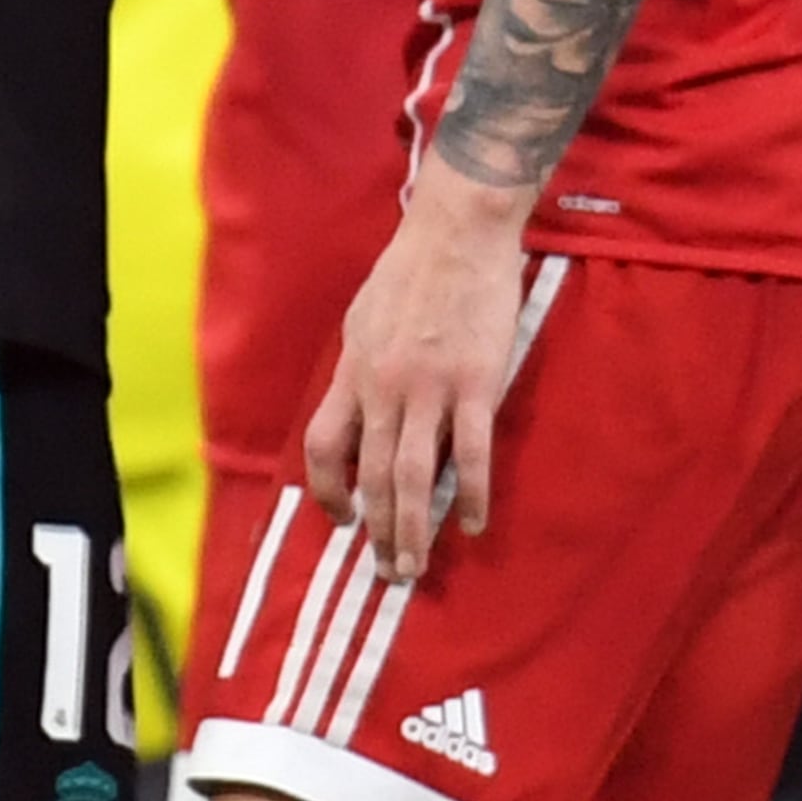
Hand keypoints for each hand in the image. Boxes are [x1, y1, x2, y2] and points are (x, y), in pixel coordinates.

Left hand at [304, 171, 537, 579]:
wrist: (458, 229)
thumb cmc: (411, 269)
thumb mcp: (364, 318)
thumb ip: (360, 370)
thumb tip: (356, 415)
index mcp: (354, 371)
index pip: (324, 447)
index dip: (329, 492)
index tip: (344, 520)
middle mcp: (384, 386)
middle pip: (373, 475)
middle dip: (377, 530)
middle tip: (388, 571)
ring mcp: (431, 387)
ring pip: (415, 475)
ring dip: (413, 529)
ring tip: (415, 566)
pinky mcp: (477, 383)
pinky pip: (472, 453)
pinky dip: (473, 496)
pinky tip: (475, 524)